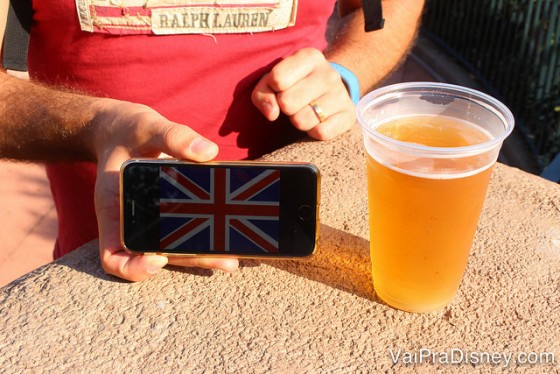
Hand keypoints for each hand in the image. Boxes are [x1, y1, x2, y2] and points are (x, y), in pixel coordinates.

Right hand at [88, 99, 238, 281]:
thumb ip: (173, 136)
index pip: (113, 256)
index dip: (133, 268)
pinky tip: (229, 233)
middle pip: (156, 257)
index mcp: (114, 209)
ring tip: (233, 259)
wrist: (123, 128)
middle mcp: (132, 222)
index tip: (158, 259)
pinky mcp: (170, 213)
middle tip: (223, 260)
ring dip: (203, 256)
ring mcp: (152, 221)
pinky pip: (185, 231)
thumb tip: (208, 152)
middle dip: (190, 261)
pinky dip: (205, 237)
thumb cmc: (127, 129)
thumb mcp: (146, 125)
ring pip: (176, 250)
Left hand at [251, 48, 355, 139]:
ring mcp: (341, 94)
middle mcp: (329, 73)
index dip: (274, 89)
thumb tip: (271, 113)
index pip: (277, 79)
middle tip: (295, 102)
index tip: (282, 88)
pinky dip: (313, 132)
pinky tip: (318, 121)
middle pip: (288, 102)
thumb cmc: (295, 85)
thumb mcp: (274, 81)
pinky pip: (321, 133)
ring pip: (302, 120)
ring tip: (305, 111)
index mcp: (309, 57)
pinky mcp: (349, 115)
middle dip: (286, 107)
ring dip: (298, 121)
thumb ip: (263, 93)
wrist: (331, 90)